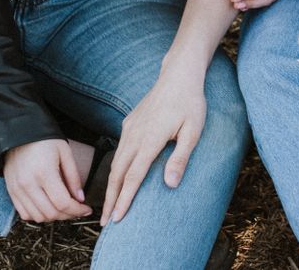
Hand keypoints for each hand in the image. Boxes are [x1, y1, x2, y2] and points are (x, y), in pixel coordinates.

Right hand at [4, 138, 90, 222]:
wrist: (19, 134)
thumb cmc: (46, 141)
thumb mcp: (65, 152)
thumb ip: (74, 176)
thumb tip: (80, 199)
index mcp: (44, 173)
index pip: (62, 202)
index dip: (77, 210)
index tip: (87, 210)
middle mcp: (28, 185)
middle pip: (51, 213)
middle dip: (68, 215)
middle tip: (78, 210)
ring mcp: (17, 190)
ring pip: (38, 217)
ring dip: (54, 217)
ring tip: (65, 209)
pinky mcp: (11, 192)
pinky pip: (25, 214)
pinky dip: (38, 215)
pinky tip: (49, 207)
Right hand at [101, 74, 204, 224]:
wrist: (179, 76)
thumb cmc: (191, 104)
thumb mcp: (193, 131)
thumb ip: (180, 158)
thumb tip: (170, 185)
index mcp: (150, 140)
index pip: (133, 177)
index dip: (124, 200)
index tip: (116, 219)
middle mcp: (135, 135)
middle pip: (117, 174)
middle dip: (110, 199)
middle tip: (105, 223)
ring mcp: (130, 129)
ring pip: (115, 162)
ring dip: (111, 186)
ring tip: (108, 206)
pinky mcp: (129, 123)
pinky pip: (119, 150)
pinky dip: (115, 169)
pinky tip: (117, 179)